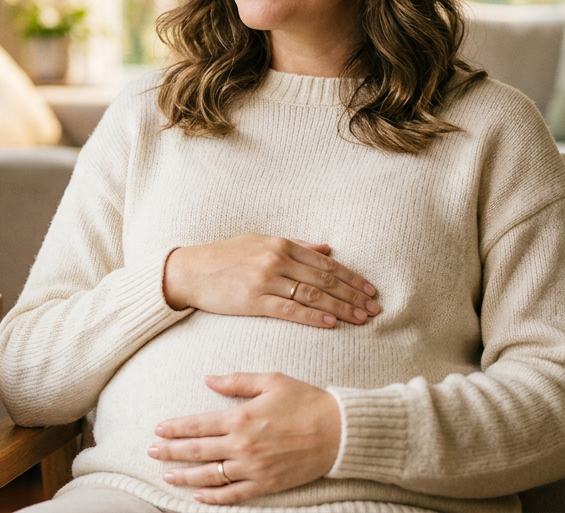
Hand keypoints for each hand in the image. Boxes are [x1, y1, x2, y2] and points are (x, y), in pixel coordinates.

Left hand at [149, 372, 340, 504]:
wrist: (339, 431)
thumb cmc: (306, 401)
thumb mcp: (270, 380)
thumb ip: (236, 381)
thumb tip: (208, 379)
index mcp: (241, 417)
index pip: (198, 424)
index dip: (175, 427)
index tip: (158, 428)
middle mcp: (242, 445)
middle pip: (197, 451)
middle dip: (170, 451)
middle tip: (151, 452)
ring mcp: (253, 467)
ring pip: (210, 475)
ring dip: (185, 476)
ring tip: (167, 475)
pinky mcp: (266, 484)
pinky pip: (233, 494)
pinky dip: (213, 497)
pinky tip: (198, 495)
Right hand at [162, 233, 379, 328]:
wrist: (190, 270)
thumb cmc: (224, 256)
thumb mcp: (260, 242)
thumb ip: (296, 245)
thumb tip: (328, 248)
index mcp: (281, 244)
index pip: (326, 263)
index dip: (352, 277)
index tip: (370, 290)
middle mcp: (277, 259)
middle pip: (325, 279)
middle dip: (353, 295)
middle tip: (375, 308)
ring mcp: (266, 280)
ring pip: (313, 295)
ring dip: (341, 308)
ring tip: (361, 318)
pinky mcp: (254, 300)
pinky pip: (290, 310)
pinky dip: (313, 316)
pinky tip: (331, 323)